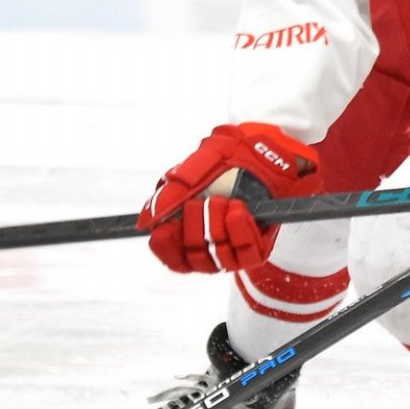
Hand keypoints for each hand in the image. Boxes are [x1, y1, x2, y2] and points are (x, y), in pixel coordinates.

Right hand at [139, 123, 320, 272]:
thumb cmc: (227, 159)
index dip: (167, 247)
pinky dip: (241, 233)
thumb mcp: (193, 171)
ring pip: (219, 259)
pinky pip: (247, 256)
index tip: (166, 228)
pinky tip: (238, 212)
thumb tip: (145, 222)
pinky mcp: (258, 247)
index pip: (173, 258)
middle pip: (193, 257)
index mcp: (189, 230)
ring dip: (218, 227)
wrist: (264, 149)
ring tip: (225, 202)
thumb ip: (169, 196)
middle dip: (194, 227)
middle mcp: (211, 244)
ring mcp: (234, 248)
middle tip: (201, 201)